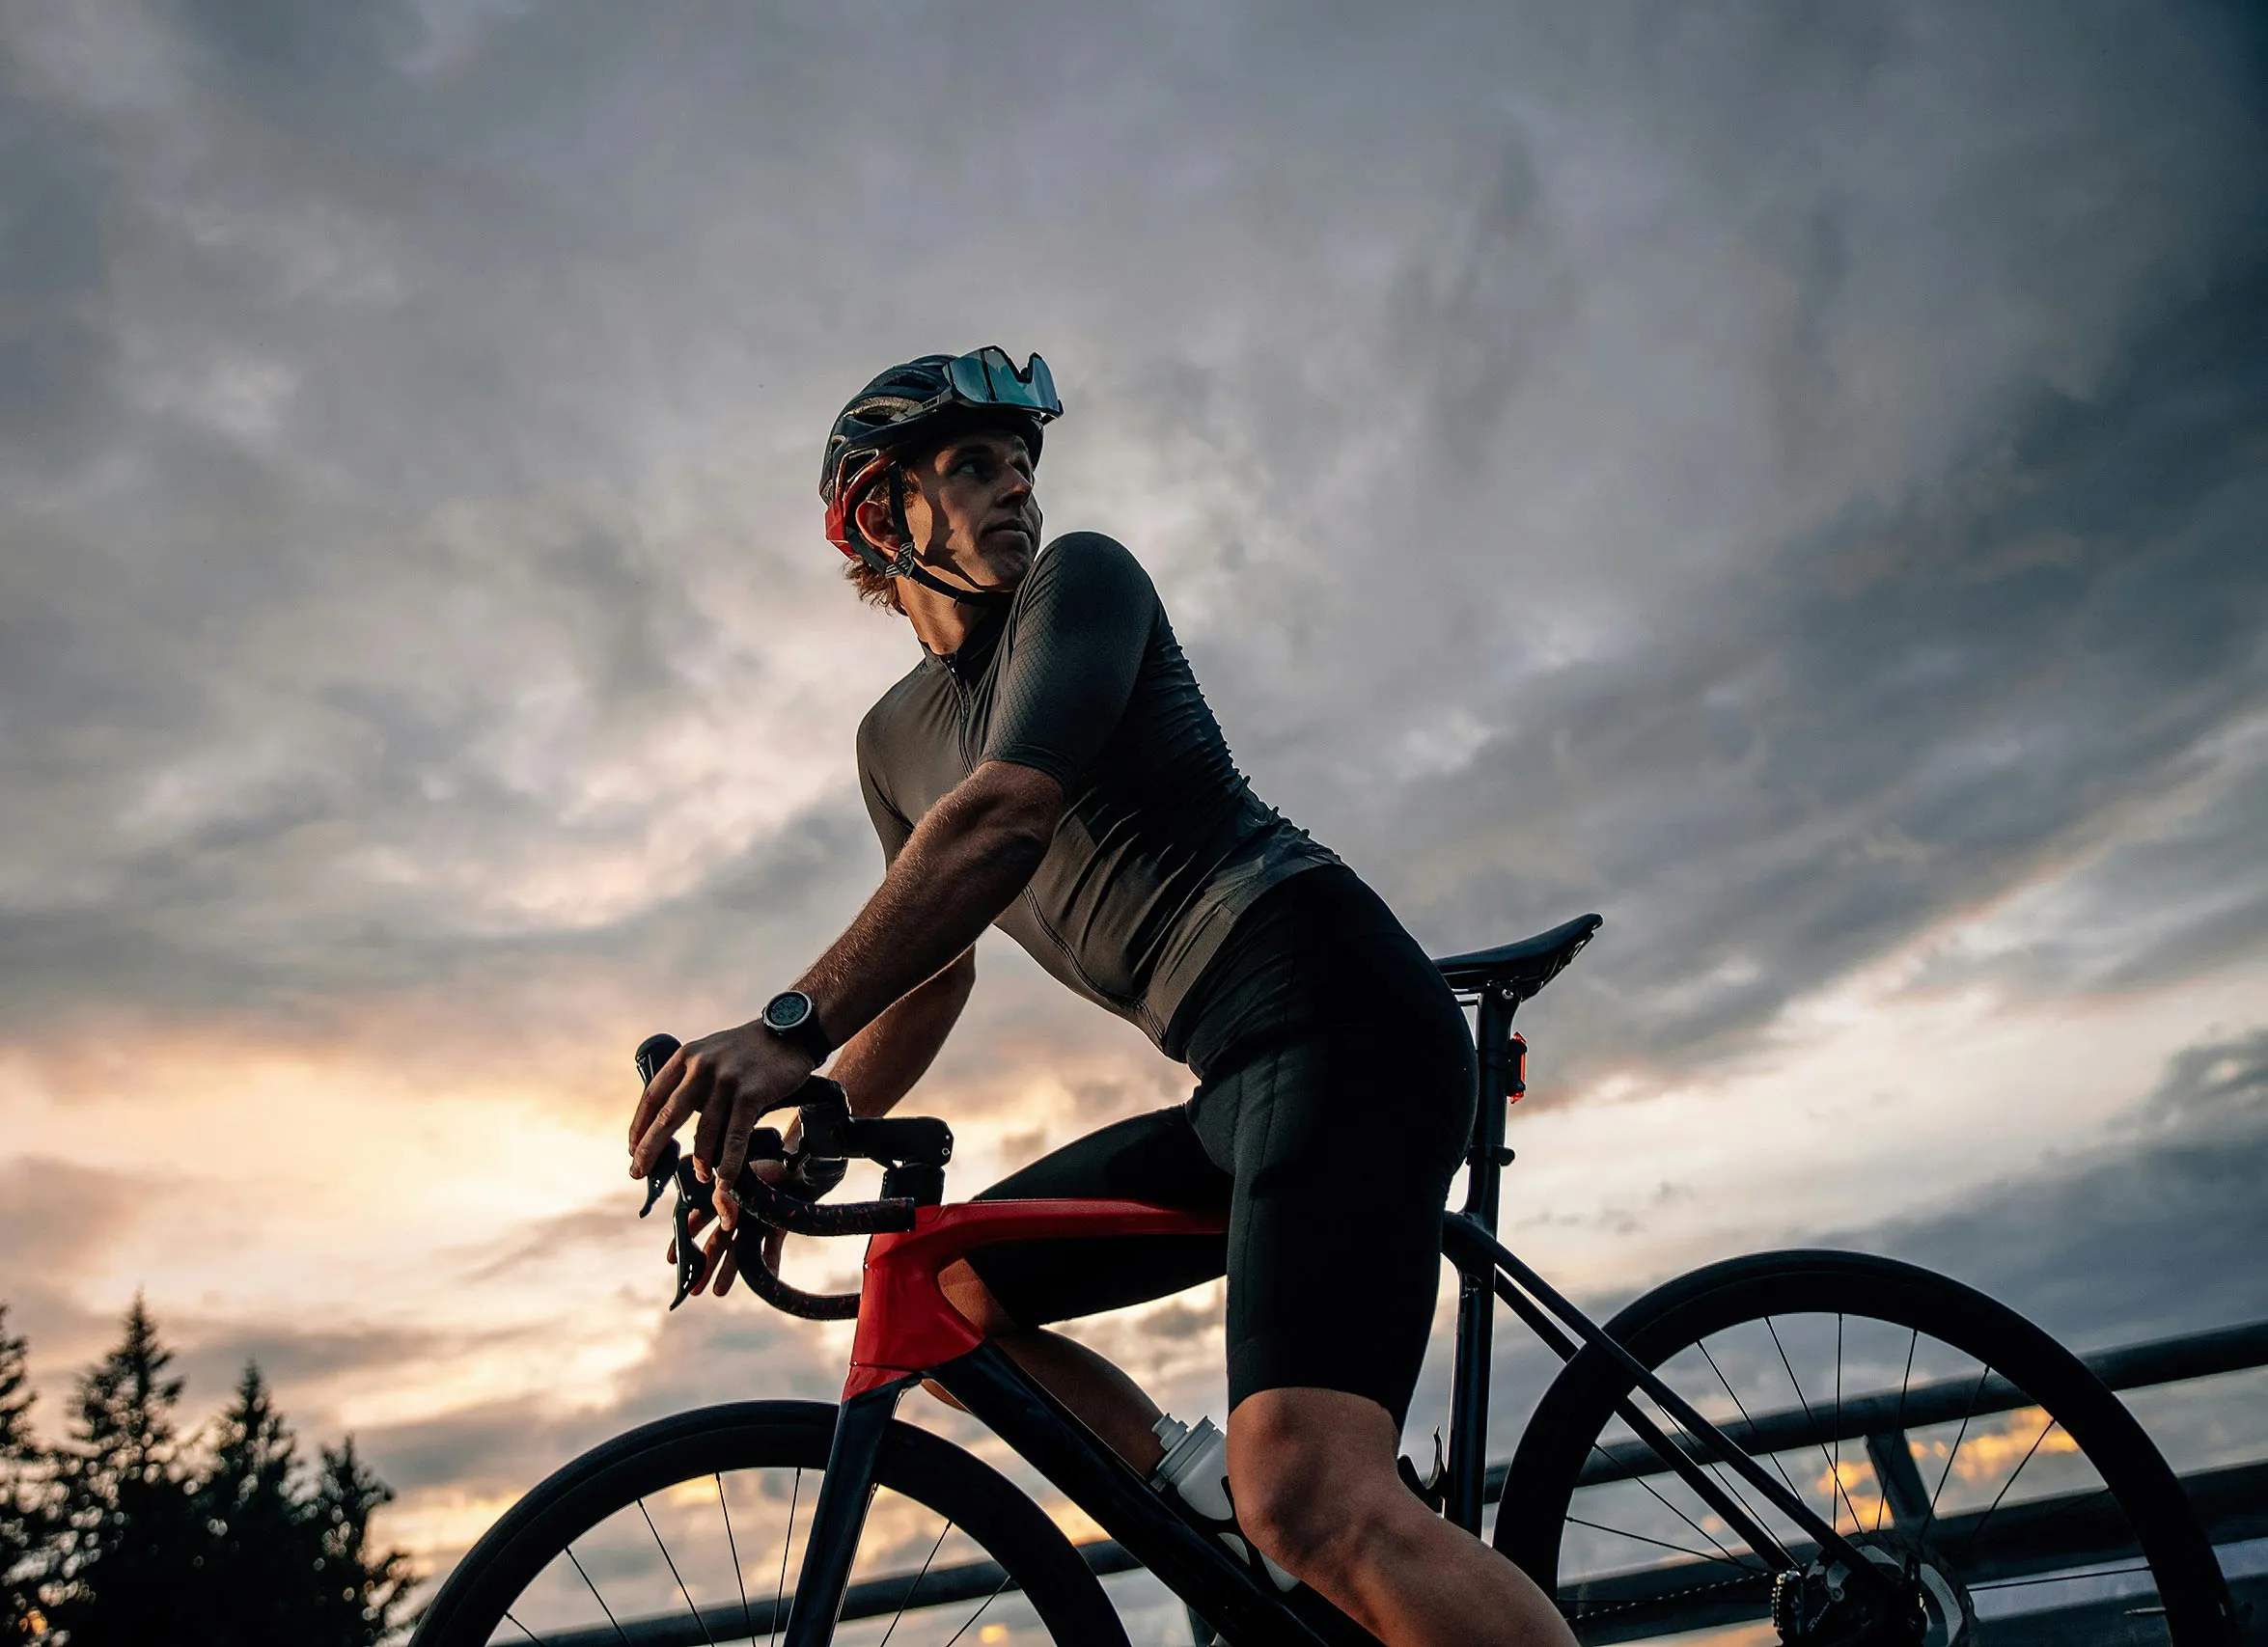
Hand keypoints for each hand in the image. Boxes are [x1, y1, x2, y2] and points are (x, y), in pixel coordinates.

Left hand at [627, 1020, 815, 1229]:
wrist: (790, 1031)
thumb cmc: (749, 1049)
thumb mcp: (711, 1053)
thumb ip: (692, 1080)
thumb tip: (673, 1121)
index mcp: (686, 1057)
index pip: (652, 1096)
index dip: (639, 1127)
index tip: (632, 1150)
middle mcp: (701, 1066)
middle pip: (668, 1116)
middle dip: (650, 1149)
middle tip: (638, 1173)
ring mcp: (726, 1081)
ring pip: (704, 1131)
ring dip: (700, 1161)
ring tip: (701, 1177)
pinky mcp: (751, 1094)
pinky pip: (735, 1136)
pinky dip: (729, 1163)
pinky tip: (725, 1180)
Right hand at [668, 1157, 789, 1299]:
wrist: (803, 1163)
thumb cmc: (770, 1164)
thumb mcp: (743, 1175)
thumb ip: (726, 1195)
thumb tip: (723, 1222)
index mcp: (725, 1198)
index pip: (698, 1221)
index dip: (684, 1240)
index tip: (672, 1260)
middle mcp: (738, 1213)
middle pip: (717, 1243)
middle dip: (704, 1266)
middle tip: (693, 1289)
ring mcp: (756, 1222)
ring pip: (739, 1252)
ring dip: (729, 1272)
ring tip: (718, 1292)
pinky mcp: (777, 1228)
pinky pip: (771, 1250)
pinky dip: (769, 1264)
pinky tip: (766, 1278)